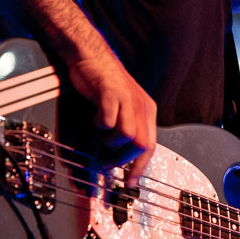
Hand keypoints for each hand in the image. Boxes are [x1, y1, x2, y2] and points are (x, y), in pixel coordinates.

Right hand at [68, 51, 156, 184]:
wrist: (89, 55)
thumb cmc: (100, 84)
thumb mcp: (115, 111)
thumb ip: (116, 135)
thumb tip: (109, 164)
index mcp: (146, 111)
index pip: (150, 147)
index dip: (140, 168)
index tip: (130, 182)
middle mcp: (141, 106)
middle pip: (141, 145)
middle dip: (121, 158)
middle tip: (105, 159)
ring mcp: (128, 99)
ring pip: (128, 136)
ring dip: (109, 142)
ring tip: (99, 133)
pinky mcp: (111, 92)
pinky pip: (110, 121)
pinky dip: (100, 125)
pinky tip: (94, 118)